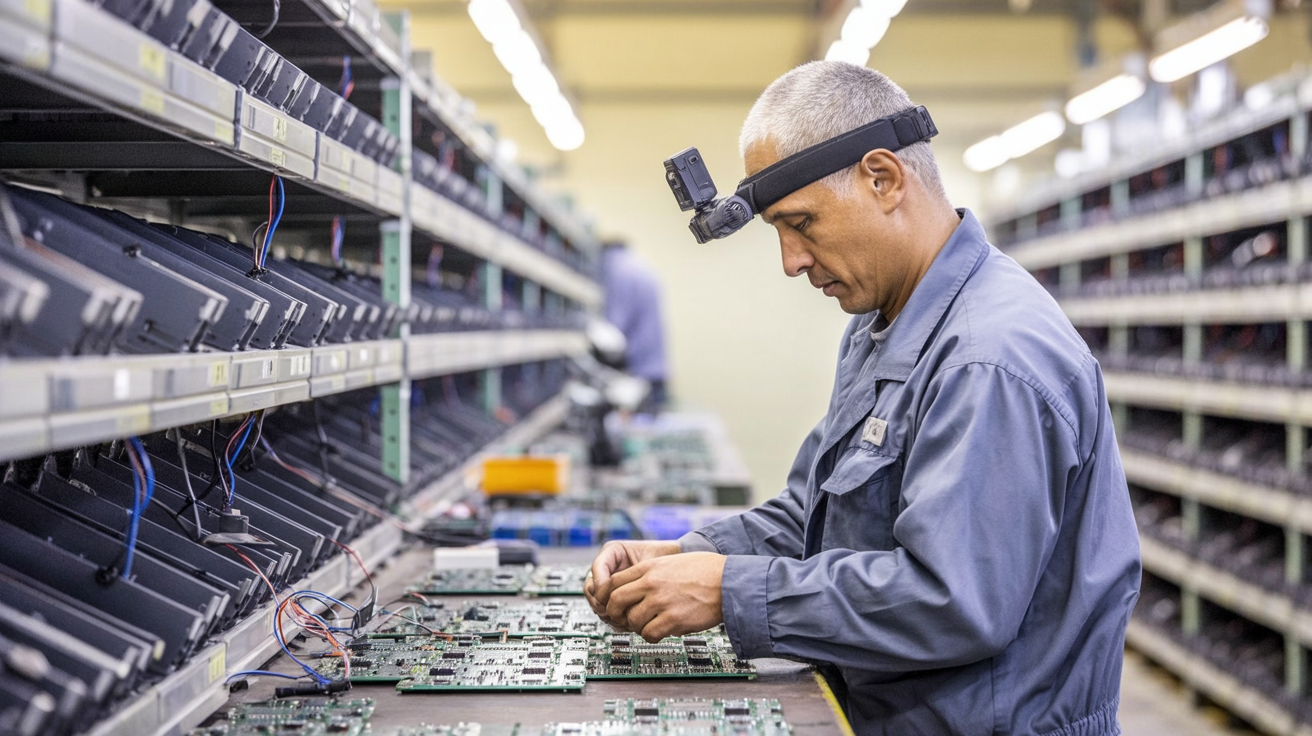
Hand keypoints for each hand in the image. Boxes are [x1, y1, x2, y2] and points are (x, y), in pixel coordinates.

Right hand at [585, 540, 680, 622]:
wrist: (676, 564)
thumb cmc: (665, 557)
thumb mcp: (649, 562)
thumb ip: (633, 575)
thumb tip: (613, 595)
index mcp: (613, 552)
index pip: (597, 568)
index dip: (601, 584)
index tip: (611, 597)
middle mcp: (607, 568)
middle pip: (591, 588)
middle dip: (602, 603)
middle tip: (614, 613)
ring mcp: (609, 584)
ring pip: (596, 601)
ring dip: (607, 613)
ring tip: (622, 620)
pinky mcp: (614, 598)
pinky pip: (606, 610)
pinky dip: (614, 618)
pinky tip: (626, 623)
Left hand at [605, 552, 725, 642]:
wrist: (728, 580)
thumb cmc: (705, 571)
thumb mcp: (670, 562)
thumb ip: (650, 573)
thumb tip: (634, 587)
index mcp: (649, 568)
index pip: (614, 582)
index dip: (610, 597)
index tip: (615, 605)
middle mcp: (651, 583)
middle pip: (616, 602)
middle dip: (617, 614)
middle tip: (625, 619)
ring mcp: (661, 602)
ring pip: (632, 620)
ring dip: (638, 627)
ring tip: (650, 624)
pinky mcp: (673, 619)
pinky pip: (649, 634)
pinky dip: (651, 636)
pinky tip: (661, 632)